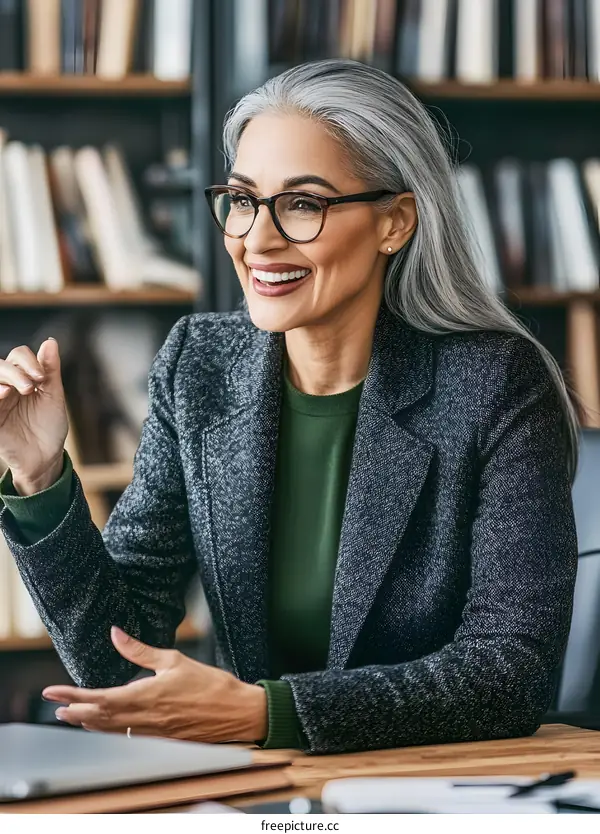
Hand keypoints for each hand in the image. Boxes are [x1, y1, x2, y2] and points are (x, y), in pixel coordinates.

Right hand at [0, 339, 67, 487]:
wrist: (45, 457)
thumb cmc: (50, 426)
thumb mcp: (54, 396)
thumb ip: (50, 370)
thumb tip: (50, 341)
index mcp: (25, 378)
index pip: (19, 355)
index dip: (30, 360)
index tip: (43, 377)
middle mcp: (9, 386)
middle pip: (2, 364)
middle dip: (18, 370)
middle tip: (33, 385)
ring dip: (7, 376)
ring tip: (22, 389)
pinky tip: (4, 393)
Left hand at [41, 626, 267, 743]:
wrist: (236, 712)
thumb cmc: (210, 684)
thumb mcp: (174, 659)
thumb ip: (140, 650)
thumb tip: (116, 633)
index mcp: (145, 696)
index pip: (99, 698)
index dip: (73, 696)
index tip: (53, 692)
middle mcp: (144, 718)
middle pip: (99, 719)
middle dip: (76, 713)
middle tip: (57, 708)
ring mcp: (152, 732)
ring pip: (111, 730)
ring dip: (89, 724)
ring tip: (74, 718)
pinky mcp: (162, 739)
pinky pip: (128, 736)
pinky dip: (111, 731)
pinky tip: (108, 726)